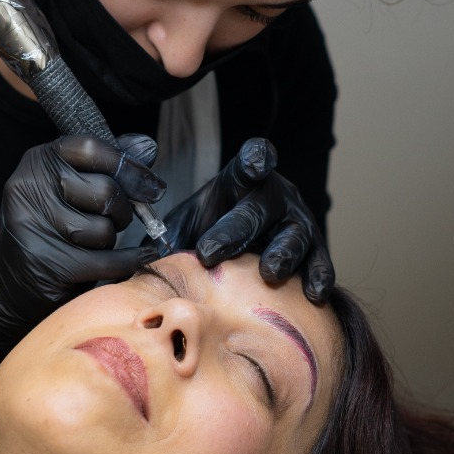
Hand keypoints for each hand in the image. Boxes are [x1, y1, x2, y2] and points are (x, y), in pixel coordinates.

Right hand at [0, 134, 163, 382]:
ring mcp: (35, 228)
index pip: (91, 148)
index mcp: (37, 162)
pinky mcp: (49, 264)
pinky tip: (135, 259)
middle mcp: (29, 189)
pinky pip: (110, 261)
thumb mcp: (69, 187)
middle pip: (105, 191)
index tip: (151, 185)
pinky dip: (129, 262)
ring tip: (94, 244)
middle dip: (124, 210)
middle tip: (119, 220)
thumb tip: (147, 146)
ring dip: (111, 240)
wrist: (5, 286)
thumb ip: (107, 164)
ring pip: (105, 229)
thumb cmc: (49, 229)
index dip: (129, 165)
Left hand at [162, 138, 334, 303]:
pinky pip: (320, 262)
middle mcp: (274, 196)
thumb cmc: (204, 238)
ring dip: (282, 253)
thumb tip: (133, 263)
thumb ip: (161, 241)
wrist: (234, 260)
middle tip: (210, 253)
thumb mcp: (180, 231)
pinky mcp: (313, 250)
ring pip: (295, 234)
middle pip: (259, 209)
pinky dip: (318, 276)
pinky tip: (312, 293)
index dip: (254, 160)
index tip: (253, 163)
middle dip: (235, 230)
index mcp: (242, 181)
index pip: (251, 162)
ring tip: (269, 272)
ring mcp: (297, 222)